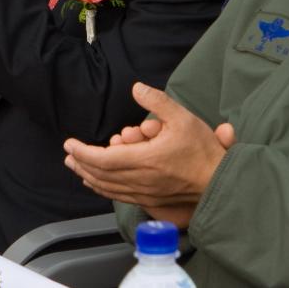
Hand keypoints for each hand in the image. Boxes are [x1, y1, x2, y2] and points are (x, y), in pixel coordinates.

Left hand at [62, 83, 233, 227]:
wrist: (219, 182)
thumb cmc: (202, 151)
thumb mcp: (182, 117)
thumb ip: (157, 101)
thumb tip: (136, 88)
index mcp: (145, 160)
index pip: (104, 159)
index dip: (83, 152)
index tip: (70, 144)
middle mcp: (141, 180)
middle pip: (100, 175)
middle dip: (81, 163)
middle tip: (68, 154)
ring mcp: (144, 193)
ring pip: (108, 188)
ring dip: (89, 176)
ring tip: (77, 167)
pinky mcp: (150, 200)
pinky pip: (119, 195)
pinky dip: (103, 188)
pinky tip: (98, 183)